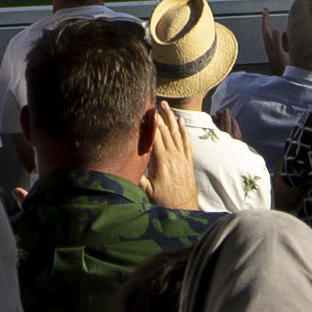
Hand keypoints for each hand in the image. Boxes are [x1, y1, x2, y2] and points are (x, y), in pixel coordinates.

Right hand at [135, 98, 200, 216]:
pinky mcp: (188, 162)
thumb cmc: (163, 202)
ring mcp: (182, 158)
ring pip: (176, 134)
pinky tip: (180, 121)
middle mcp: (173, 157)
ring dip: (171, 119)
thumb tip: (123, 163)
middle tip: (154, 102)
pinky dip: (183, 131)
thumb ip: (137, 176)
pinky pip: (186, 142)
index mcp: (161, 161)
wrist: (184, 209)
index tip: (144, 110)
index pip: (155, 137)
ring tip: (166, 105)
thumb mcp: (146, 191)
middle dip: (159, 116)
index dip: (150, 123)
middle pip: (165, 131)